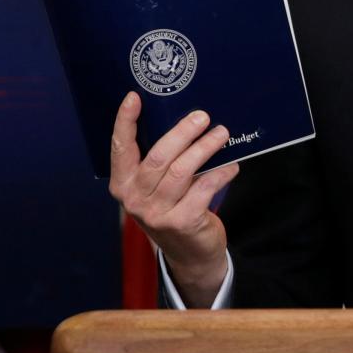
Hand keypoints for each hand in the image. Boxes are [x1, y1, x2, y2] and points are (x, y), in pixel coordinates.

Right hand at [108, 91, 239, 306]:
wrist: (189, 254)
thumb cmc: (173, 209)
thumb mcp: (156, 188)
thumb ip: (159, 161)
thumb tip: (184, 121)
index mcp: (122, 185)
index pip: (120, 148)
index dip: (125, 122)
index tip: (134, 97)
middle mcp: (134, 199)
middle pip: (158, 156)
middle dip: (183, 132)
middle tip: (202, 116)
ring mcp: (156, 213)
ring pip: (182, 170)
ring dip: (205, 148)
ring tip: (221, 133)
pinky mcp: (181, 222)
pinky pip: (204, 187)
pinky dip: (221, 173)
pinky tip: (232, 165)